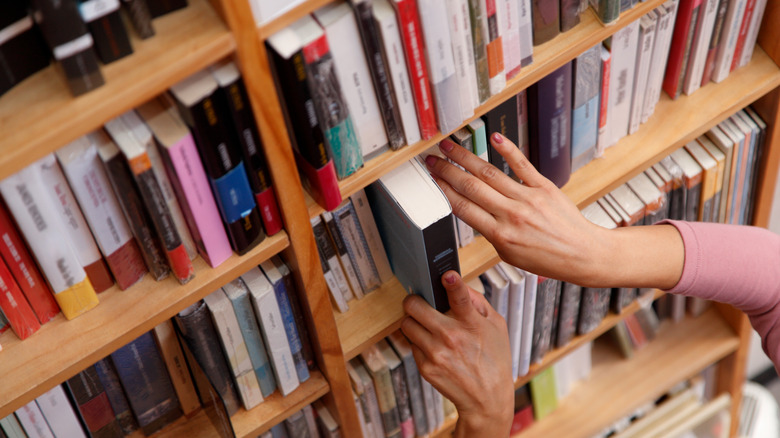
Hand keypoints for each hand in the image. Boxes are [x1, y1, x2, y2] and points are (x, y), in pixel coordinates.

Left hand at [402, 271, 513, 437]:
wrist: (487, 399)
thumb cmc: (494, 359)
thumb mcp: (496, 326)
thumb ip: (478, 302)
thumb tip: (458, 285)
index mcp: (472, 324)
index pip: (460, 298)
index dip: (452, 283)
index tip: (447, 276)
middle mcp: (451, 337)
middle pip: (415, 306)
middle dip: (415, 301)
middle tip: (419, 302)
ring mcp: (435, 353)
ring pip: (407, 324)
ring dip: (413, 321)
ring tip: (426, 325)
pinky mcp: (425, 367)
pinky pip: (411, 344)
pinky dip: (419, 341)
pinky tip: (433, 346)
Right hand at [424, 133, 608, 286]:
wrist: (582, 254)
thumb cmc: (547, 258)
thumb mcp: (509, 254)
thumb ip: (490, 232)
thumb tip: (472, 212)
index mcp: (500, 235)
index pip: (463, 208)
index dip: (443, 191)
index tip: (431, 181)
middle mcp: (513, 214)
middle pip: (471, 187)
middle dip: (447, 171)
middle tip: (432, 161)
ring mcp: (528, 198)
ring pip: (490, 173)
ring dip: (466, 157)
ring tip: (450, 147)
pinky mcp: (545, 187)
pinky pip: (523, 165)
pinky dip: (507, 150)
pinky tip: (494, 137)